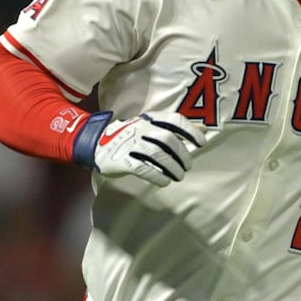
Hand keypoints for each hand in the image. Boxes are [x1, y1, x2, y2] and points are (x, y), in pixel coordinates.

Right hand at [72, 111, 203, 186]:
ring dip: (172, 167)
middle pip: (168, 138)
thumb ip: (176, 128)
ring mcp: (130, 143)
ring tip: (178, 176)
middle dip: (182, 154)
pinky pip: (141, 168)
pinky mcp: (121, 160)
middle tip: (188, 166)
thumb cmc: (132, 136)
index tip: (201, 144)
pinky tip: (164, 182)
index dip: (190, 131)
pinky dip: (156, 176)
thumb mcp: (152, 126)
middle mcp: (141, 128)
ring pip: (156, 153)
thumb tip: (204, 128)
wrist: (96, 142)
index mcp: (151, 118)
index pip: (174, 119)